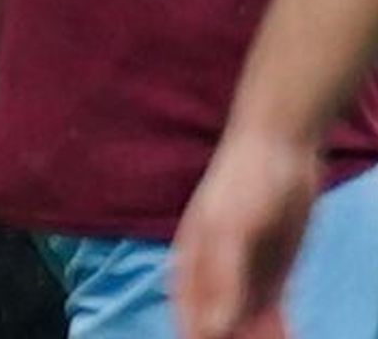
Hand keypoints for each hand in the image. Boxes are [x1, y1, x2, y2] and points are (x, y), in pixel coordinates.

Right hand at [171, 133, 319, 338]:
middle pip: (218, 332)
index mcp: (189, 270)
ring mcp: (243, 280)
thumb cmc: (243, 181)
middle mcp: (212, 280)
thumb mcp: (231, 228)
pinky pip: (272, 319)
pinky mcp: (272, 279)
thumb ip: (221, 277)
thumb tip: (214, 329)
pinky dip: (278, 335)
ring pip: (247, 330)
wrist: (278, 149)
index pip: (191, 325)